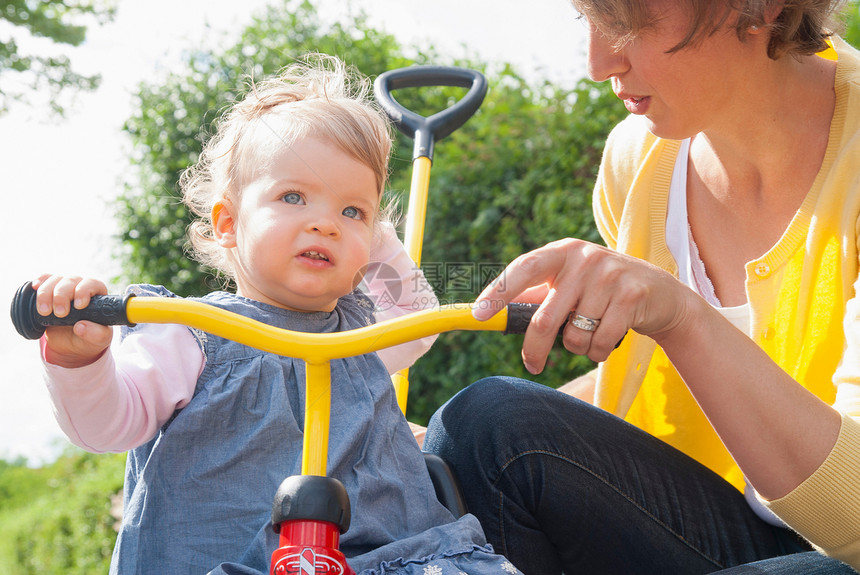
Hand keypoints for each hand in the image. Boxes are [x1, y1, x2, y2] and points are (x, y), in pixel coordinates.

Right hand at [32, 274, 112, 368]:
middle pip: (71, 280)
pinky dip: (39, 282)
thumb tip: (80, 326)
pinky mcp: (50, 290)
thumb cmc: (89, 338)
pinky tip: (35, 287)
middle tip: (60, 313)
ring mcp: (65, 287)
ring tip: (45, 312)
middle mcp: (81, 287)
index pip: (92, 284)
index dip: (84, 291)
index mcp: (97, 296)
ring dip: (46, 294)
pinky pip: (44, 279)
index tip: (78, 306)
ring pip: (55, 280)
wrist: (70, 344)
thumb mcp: (98, 340)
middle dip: (62, 296)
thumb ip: (96, 334)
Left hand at [473, 238, 690, 372]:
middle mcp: (585, 258)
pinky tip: (607, 339)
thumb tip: (492, 315)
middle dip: (534, 349)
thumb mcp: (570, 284)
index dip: (498, 292)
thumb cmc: (601, 291)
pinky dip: (598, 352)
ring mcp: (610, 276)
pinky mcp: (632, 297)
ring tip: (590, 335)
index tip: (479, 314)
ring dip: (577, 348)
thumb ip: (537, 295)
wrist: (661, 295)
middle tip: (532, 364)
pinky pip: (599, 343)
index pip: (523, 269)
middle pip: (545, 318)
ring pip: (574, 336)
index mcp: (562, 251)